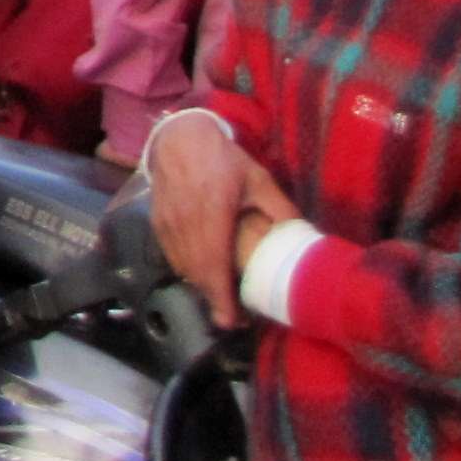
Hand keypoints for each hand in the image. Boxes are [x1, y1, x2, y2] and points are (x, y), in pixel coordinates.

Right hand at [145, 114, 263, 328]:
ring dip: (201, 286)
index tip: (231, 320)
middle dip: (214, 300)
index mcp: (214, 213)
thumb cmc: (223, 160)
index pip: (215, 265)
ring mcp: (168, 224)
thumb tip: (303, 236)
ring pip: (183, 267)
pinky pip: (171, 256)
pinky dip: (186, 270)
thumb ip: (280, 209)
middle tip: (232, 317)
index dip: (221, 298)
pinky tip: (200, 272)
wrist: (180, 140)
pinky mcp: (158, 223)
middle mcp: (187, 223)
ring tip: (220, 297)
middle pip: (198, 273)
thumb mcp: (258, 179)